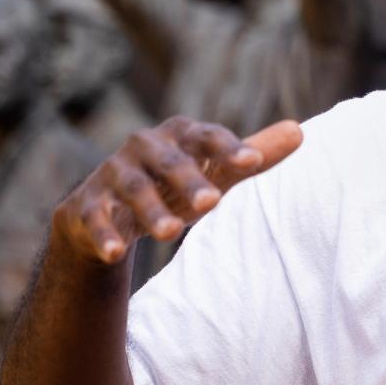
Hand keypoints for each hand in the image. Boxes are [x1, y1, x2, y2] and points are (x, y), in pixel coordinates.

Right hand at [52, 117, 303, 264]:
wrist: (108, 210)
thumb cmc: (174, 184)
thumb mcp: (215, 171)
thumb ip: (254, 154)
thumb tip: (299, 131)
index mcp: (179, 134)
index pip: (207, 136)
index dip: (229, 148)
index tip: (254, 163)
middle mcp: (143, 147)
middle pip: (169, 162)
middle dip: (190, 180)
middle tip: (213, 203)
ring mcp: (112, 173)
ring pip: (133, 189)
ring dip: (151, 210)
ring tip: (172, 233)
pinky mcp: (86, 203)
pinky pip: (94, 218)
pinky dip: (104, 235)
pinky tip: (115, 254)